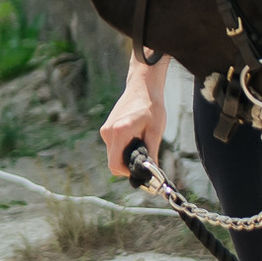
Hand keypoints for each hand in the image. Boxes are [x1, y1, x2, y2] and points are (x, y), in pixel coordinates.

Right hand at [100, 53, 169, 183]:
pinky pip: (113, 146)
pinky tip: (136, 137)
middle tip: (145, 156)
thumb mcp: (155, 131)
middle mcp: (108, 132)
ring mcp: (105, 130)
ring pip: (113, 154)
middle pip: (113, 162)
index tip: (142, 169)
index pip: (115, 165)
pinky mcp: (107, 128)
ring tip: (142, 142)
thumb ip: (151, 153)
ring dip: (126, 155)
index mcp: (119, 132)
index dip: (128, 172)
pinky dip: (123, 148)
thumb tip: (152, 173)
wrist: (143, 87)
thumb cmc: (151, 106)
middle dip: (128, 164)